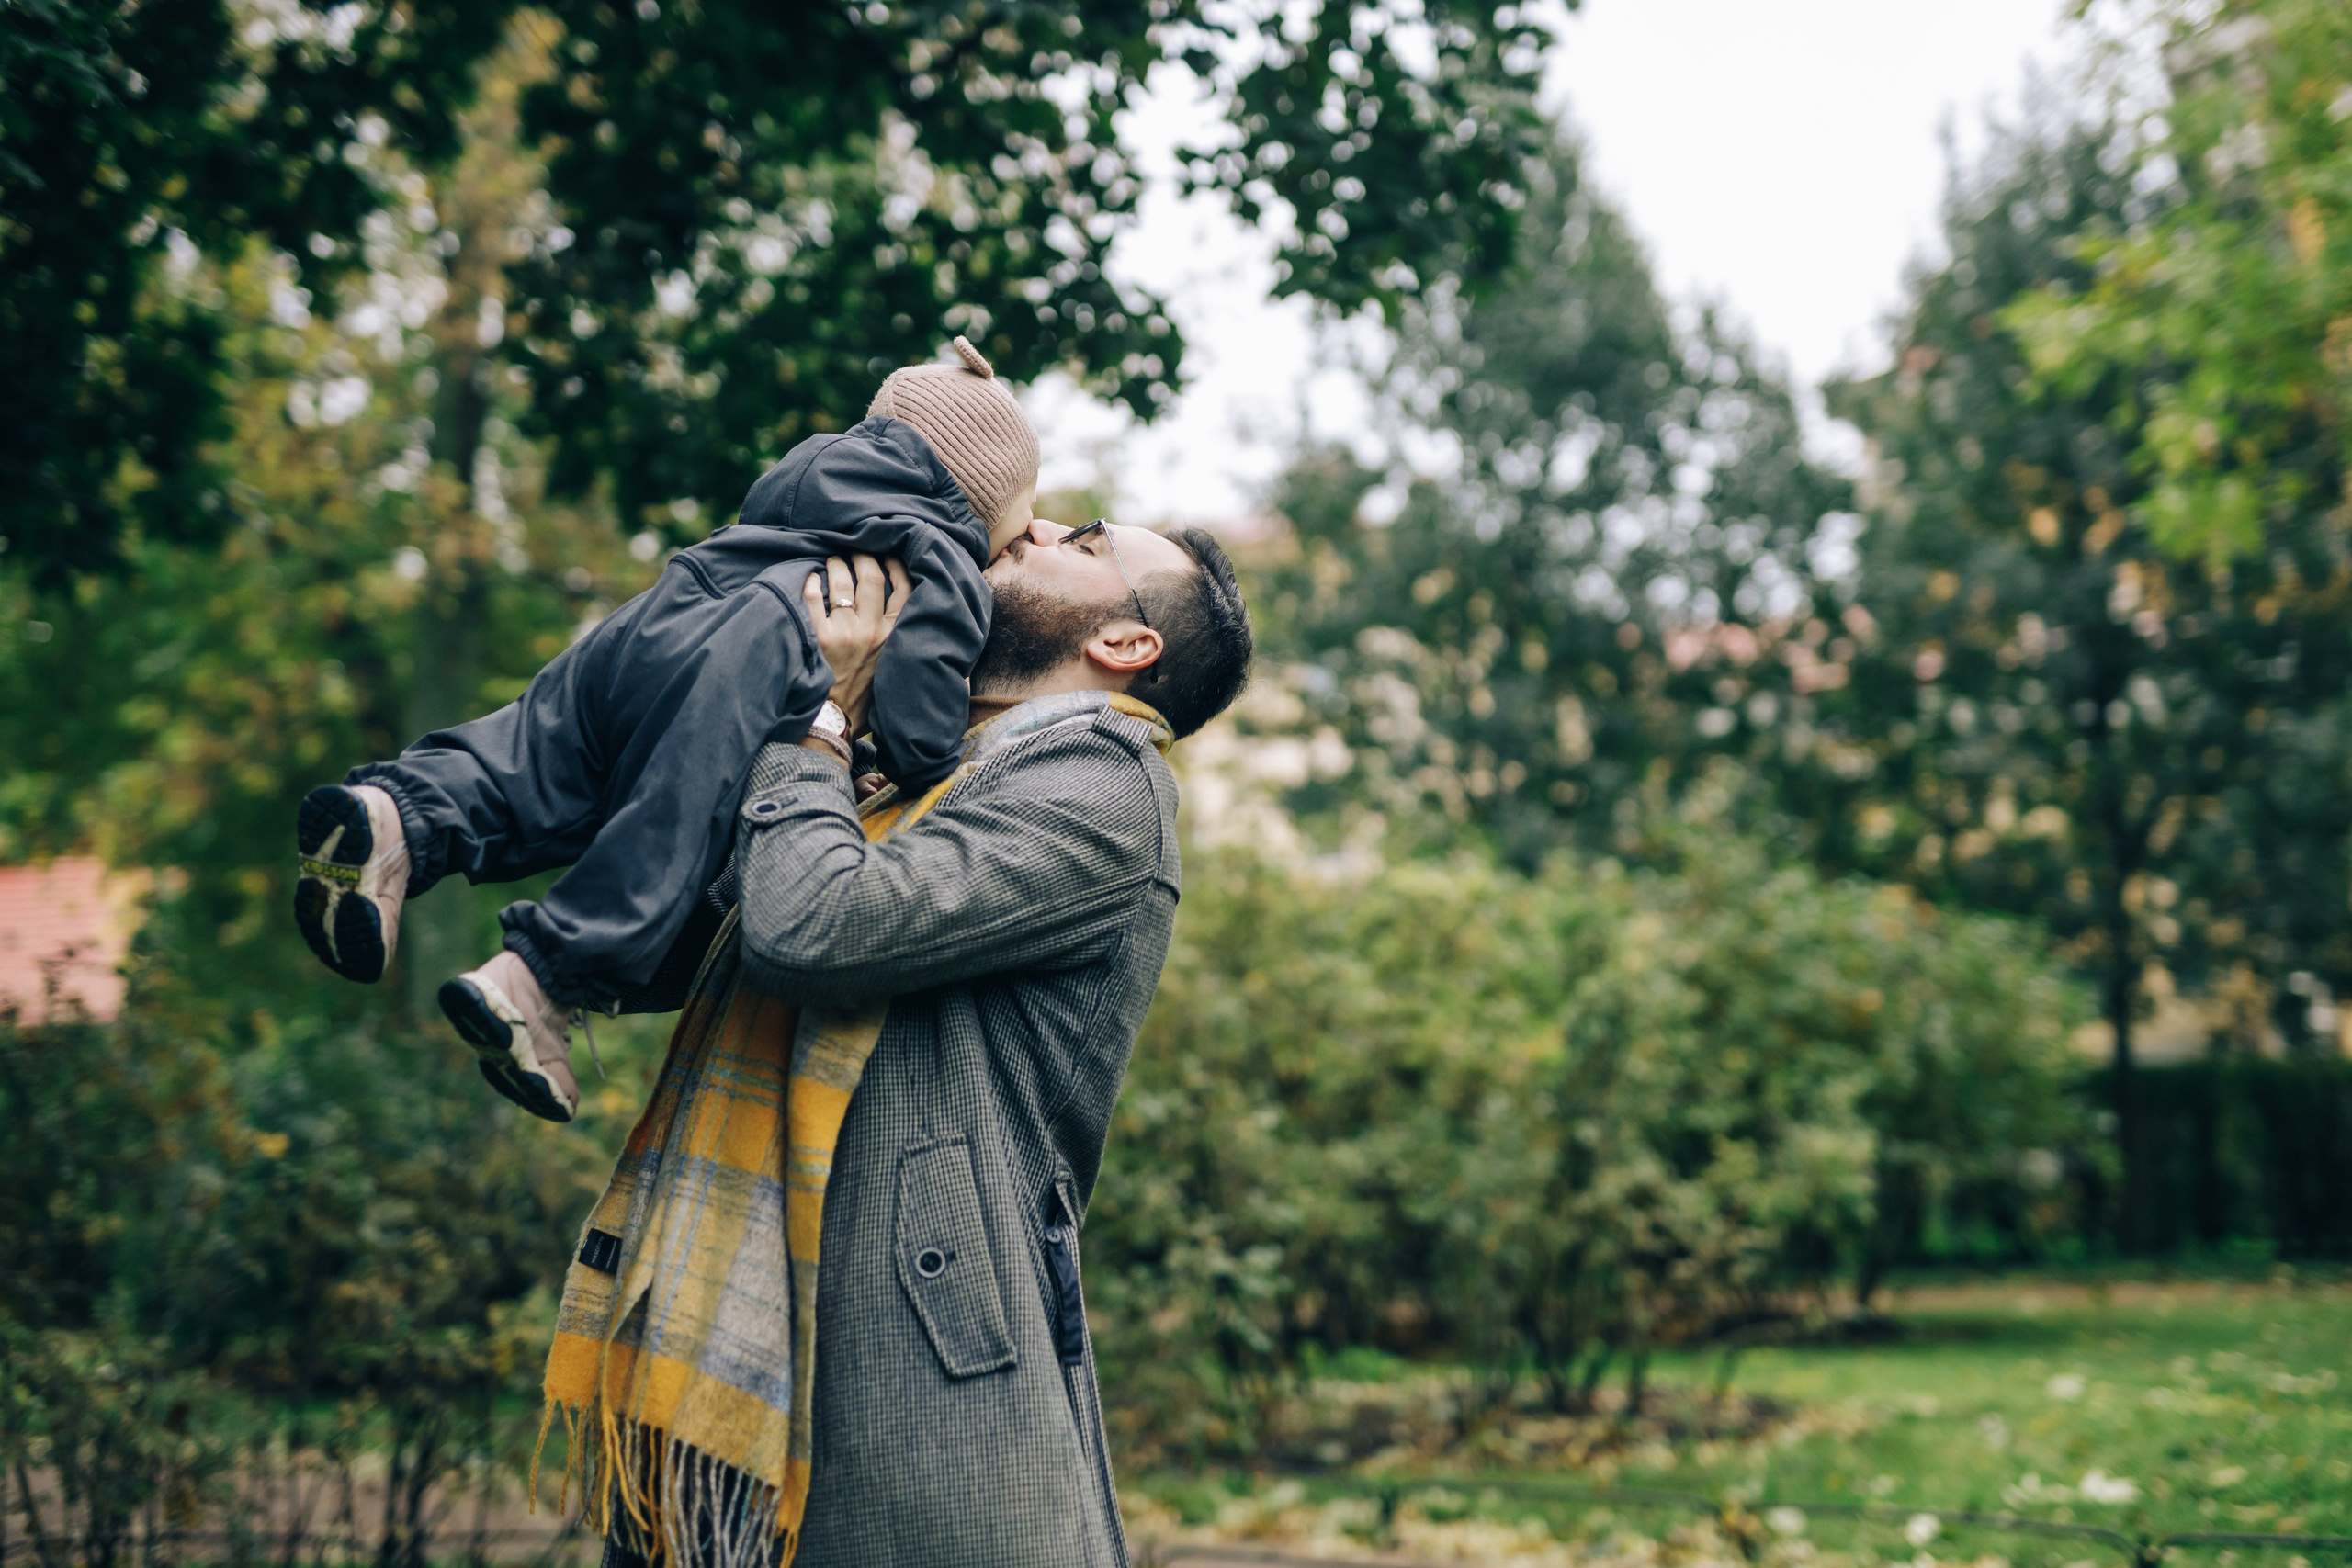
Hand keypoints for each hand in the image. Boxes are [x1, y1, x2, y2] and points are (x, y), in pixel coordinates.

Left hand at [801, 552, 910, 735]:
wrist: (835, 722)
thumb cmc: (866, 698)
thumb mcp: (896, 669)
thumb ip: (902, 642)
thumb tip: (910, 617)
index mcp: (894, 636)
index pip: (905, 588)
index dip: (896, 565)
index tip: (887, 555)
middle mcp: (872, 631)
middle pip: (872, 577)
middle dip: (863, 556)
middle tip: (855, 551)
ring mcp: (845, 633)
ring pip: (843, 581)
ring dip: (837, 564)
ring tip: (833, 560)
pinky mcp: (819, 638)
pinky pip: (813, 598)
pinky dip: (812, 583)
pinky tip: (811, 577)